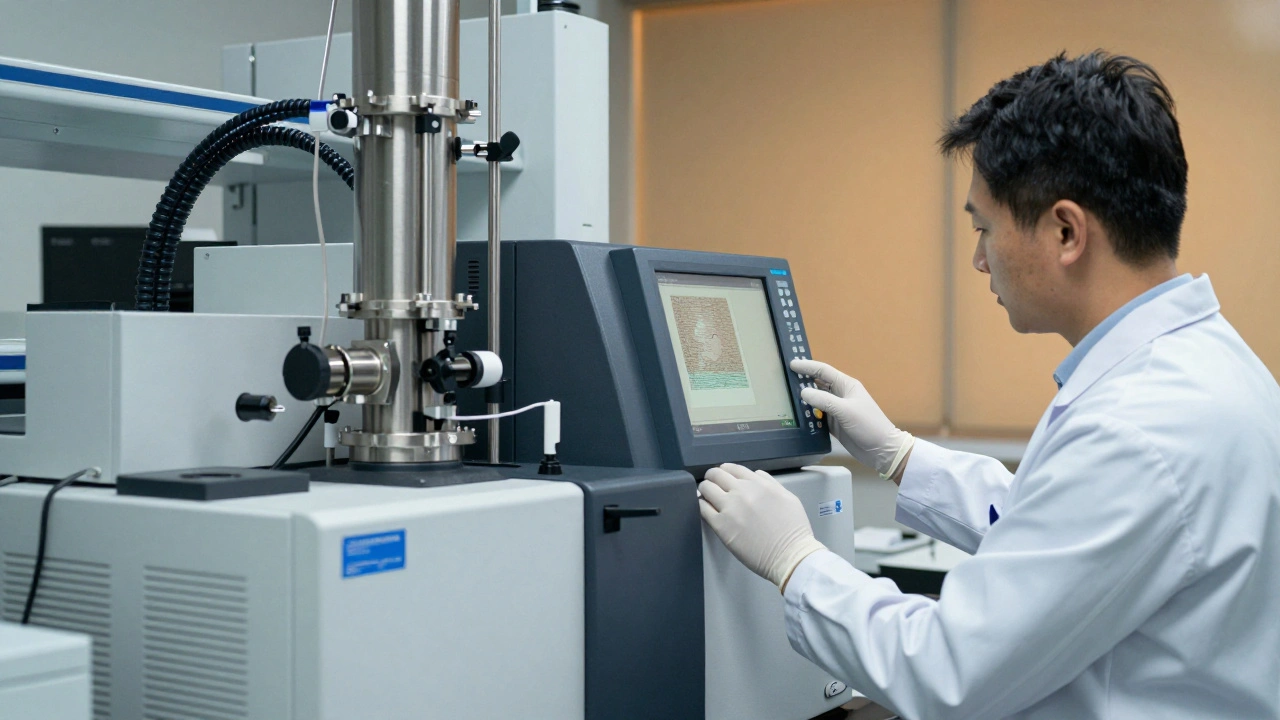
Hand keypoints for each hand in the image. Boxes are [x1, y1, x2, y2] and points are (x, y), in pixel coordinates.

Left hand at [698, 463, 826, 590]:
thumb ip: (771, 483)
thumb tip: (756, 475)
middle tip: (711, 484)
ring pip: (706, 488)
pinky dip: (701, 505)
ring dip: (705, 490)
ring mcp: (730, 508)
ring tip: (706, 496)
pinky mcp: (721, 526)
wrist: (790, 555)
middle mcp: (742, 492)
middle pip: (716, 475)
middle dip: (712, 477)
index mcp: (759, 484)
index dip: (725, 470)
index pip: (734, 468)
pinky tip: (705, 509)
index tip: (723, 475)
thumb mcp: (788, 498)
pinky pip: (702, 508)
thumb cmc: (793, 531)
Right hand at [790, 358, 914, 479]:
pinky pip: (818, 416)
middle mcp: (841, 395)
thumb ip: (823, 400)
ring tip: (787, 397)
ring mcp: (837, 410)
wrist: (881, 449)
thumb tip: (804, 392)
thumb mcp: (845, 410)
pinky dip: (808, 415)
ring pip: (816, 400)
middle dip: (803, 380)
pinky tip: (798, 415)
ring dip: (804, 399)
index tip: (792, 364)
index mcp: (846, 386)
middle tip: (785, 378)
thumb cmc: (869, 426)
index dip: (807, 367)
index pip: (823, 371)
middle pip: (818, 384)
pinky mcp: (835, 424)